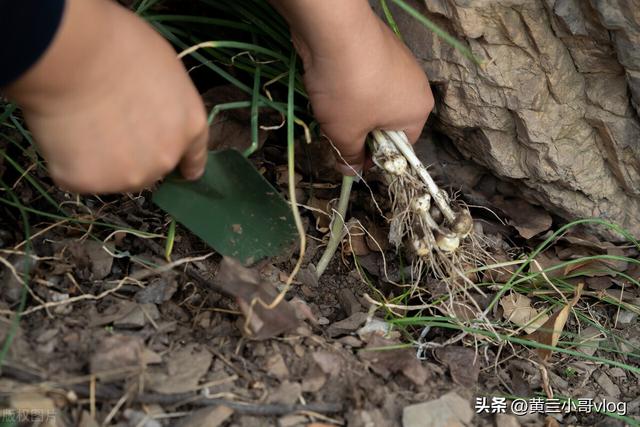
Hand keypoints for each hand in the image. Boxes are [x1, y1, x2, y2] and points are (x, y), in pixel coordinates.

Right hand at [4, 0, 207, 193]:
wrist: (73, 53)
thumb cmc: (119, 44)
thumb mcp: (164, 69)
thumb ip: (164, 103)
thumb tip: (148, 113)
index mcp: (190, 126)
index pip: (194, 157)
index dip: (187, 163)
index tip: (185, 171)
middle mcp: (166, 158)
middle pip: (149, 167)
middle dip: (132, 153)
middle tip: (106, 120)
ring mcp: (128, 175)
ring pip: (111, 175)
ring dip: (98, 159)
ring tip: (80, 122)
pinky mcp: (89, 182)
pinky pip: (74, 174)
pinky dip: (65, 159)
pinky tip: (62, 131)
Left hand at [271, 0, 433, 173]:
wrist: (335, 30)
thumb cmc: (349, 90)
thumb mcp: (345, 133)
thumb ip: (350, 156)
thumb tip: (351, 173)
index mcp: (418, 112)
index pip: (399, 148)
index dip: (374, 158)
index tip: (351, 158)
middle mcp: (416, 86)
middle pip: (387, 122)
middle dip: (361, 131)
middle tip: (337, 132)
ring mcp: (400, 62)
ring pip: (375, 100)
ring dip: (353, 110)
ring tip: (331, 106)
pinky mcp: (380, 47)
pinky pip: (366, 78)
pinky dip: (350, 86)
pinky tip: (332, 84)